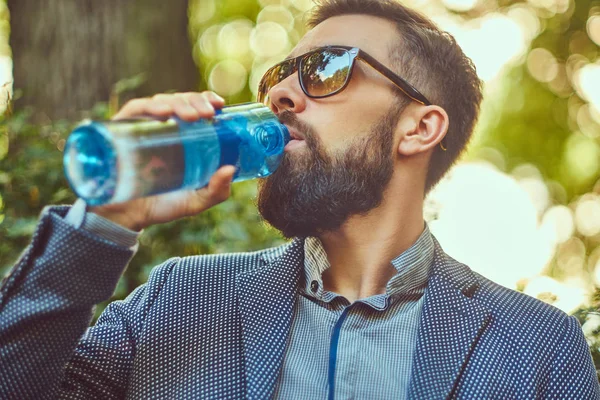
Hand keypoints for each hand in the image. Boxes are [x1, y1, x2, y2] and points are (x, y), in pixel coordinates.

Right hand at [88, 91, 233, 230]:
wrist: (127, 218)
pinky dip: (150, 106)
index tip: (220, 104)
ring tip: (191, 116)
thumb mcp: (195, 201)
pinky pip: (135, 109)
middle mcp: (163, 127)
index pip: (195, 107)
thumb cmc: (163, 205)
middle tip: (207, 114)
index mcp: (183, 137)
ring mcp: (142, 127)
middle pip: (180, 101)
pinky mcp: (121, 130)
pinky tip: (163, 112)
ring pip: (161, 101)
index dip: (206, 99)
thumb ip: (216, 191)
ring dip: (178, 102)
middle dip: (195, 101)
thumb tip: (230, 169)